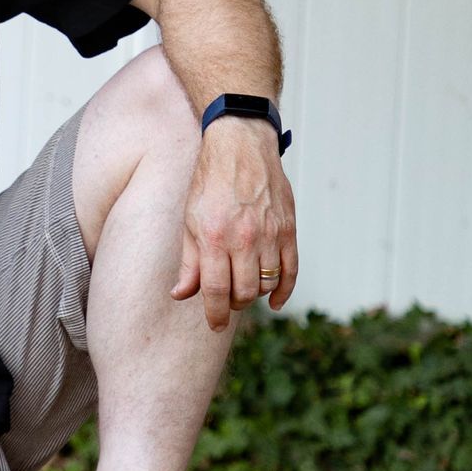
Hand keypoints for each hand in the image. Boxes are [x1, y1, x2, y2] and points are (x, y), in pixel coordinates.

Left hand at [173, 118, 296, 329]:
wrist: (241, 146)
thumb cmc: (209, 183)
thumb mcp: (189, 220)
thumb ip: (188, 261)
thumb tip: (180, 294)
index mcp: (214, 237)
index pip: (215, 291)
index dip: (215, 314)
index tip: (215, 324)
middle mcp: (244, 238)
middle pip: (243, 293)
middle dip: (233, 304)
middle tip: (226, 300)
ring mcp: (270, 234)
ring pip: (266, 284)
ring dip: (253, 294)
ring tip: (242, 287)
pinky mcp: (288, 229)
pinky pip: (291, 271)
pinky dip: (284, 291)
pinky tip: (275, 302)